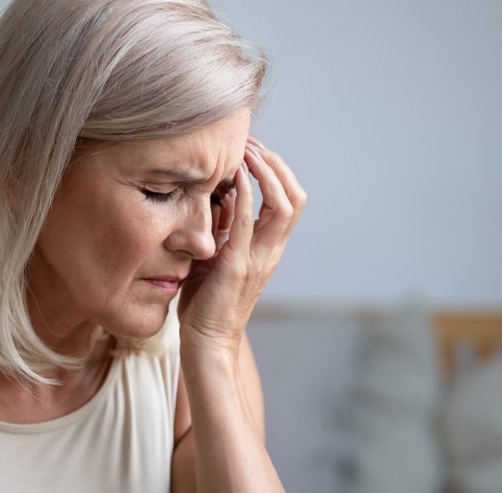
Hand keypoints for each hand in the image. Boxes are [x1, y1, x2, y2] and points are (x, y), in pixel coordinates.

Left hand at [177, 138, 306, 353]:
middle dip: (275, 164)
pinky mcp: (238, 266)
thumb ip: (225, 228)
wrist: (206, 340)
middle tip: (249, 144)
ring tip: (245, 153)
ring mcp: (258, 258)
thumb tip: (217, 196)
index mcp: (269, 247)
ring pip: (283, 205)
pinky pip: (249, 225)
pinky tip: (234, 177)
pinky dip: (246, 197)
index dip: (276, 169)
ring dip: (266, 173)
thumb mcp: (218, 255)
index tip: (251, 149)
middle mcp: (271, 250)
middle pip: (294, 196)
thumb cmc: (207, 300)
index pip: (289, 198)